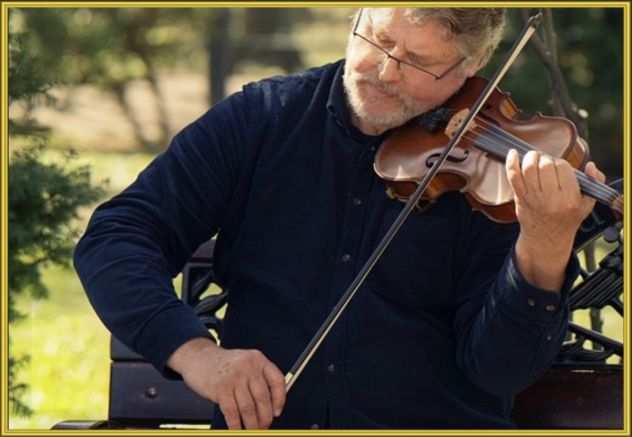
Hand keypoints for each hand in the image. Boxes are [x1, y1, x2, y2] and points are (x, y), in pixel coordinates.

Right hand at [166, 337, 286, 428]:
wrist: (198, 357)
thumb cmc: (224, 363)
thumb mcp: (245, 362)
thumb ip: (259, 378)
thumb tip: (272, 404)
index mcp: (258, 359)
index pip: (277, 381)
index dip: (280, 399)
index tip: (277, 411)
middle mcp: (248, 367)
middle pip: (263, 398)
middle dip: (265, 417)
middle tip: (264, 425)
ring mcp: (234, 377)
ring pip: (248, 408)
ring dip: (252, 424)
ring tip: (252, 429)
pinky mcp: (220, 389)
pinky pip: (232, 412)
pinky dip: (236, 425)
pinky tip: (237, 428)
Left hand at [505, 149, 605, 249]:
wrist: (546, 238)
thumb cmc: (567, 219)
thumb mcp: (587, 204)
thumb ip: (594, 182)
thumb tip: (590, 166)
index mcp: (569, 199)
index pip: (563, 167)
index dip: (560, 162)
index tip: (559, 166)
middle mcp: (551, 198)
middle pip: (545, 165)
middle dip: (546, 158)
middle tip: (546, 162)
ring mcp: (533, 198)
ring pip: (529, 168)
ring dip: (531, 157)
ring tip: (535, 158)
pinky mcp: (520, 198)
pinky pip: (513, 176)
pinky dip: (511, 163)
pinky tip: (513, 154)